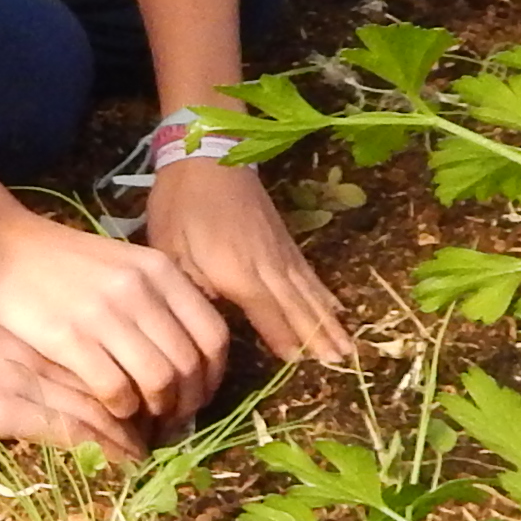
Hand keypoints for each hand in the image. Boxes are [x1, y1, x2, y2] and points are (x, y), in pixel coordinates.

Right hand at [0, 207, 230, 430]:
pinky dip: (121, 409)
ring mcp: (104, 312)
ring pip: (158, 381)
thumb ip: (159, 298)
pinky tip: (113, 410)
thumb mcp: (123, 264)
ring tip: (145, 419)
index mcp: (159, 270)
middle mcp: (139, 289)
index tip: (200, 395)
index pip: (213, 335)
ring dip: (157, 411)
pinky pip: (115, 389)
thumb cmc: (63, 261)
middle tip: (173, 419)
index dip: (213, 376)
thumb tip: (190, 355)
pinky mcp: (68, 336)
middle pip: (189, 364)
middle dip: (187, 402)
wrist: (0, 244)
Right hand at [0, 286, 141, 453]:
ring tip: (154, 459)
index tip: (150, 410)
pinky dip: (105, 450)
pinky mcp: (9, 409)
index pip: (99, 360)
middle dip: (145, 412)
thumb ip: (10, 365)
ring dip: (132, 437)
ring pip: (102, 408)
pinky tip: (127, 466)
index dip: (130, 386)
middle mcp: (40, 357)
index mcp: (31, 341)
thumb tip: (27, 388)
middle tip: (170, 437)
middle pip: (112, 382)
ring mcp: (27, 382)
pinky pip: (72, 431)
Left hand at [141, 153, 356, 365]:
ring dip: (330, 322)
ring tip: (349, 350)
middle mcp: (268, 267)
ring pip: (310, 294)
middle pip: (298, 309)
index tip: (305, 366)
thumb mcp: (172, 251)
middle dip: (320, 339)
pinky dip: (325, 295)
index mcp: (238, 273)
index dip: (286, 340)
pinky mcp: (285, 240)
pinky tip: (337, 310)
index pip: (268, 315)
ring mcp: (281, 252)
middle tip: (344, 367)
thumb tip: (212, 322)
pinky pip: (310, 275)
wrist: (209, 153)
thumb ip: (194, 290)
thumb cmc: (182, 204)